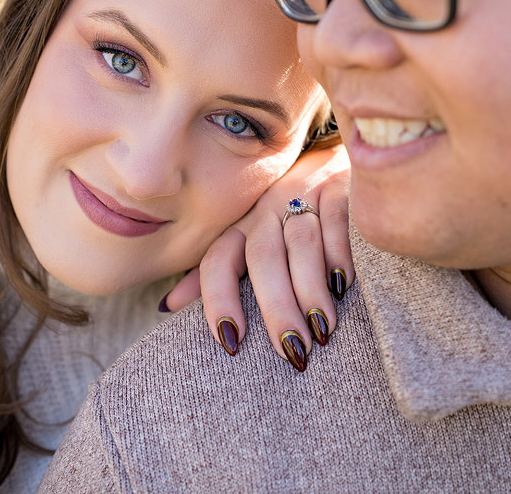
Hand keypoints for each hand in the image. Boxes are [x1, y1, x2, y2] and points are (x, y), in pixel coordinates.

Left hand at [162, 145, 352, 370]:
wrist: (334, 161)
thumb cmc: (288, 217)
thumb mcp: (250, 241)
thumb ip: (215, 274)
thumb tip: (167, 307)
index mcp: (241, 226)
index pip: (218, 260)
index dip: (218, 300)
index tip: (230, 343)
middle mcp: (267, 210)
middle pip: (262, 256)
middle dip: (274, 305)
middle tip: (291, 349)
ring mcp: (304, 195)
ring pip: (301, 241)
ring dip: (310, 289)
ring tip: (321, 330)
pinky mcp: (339, 187)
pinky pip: (337, 219)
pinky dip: (339, 253)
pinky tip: (343, 285)